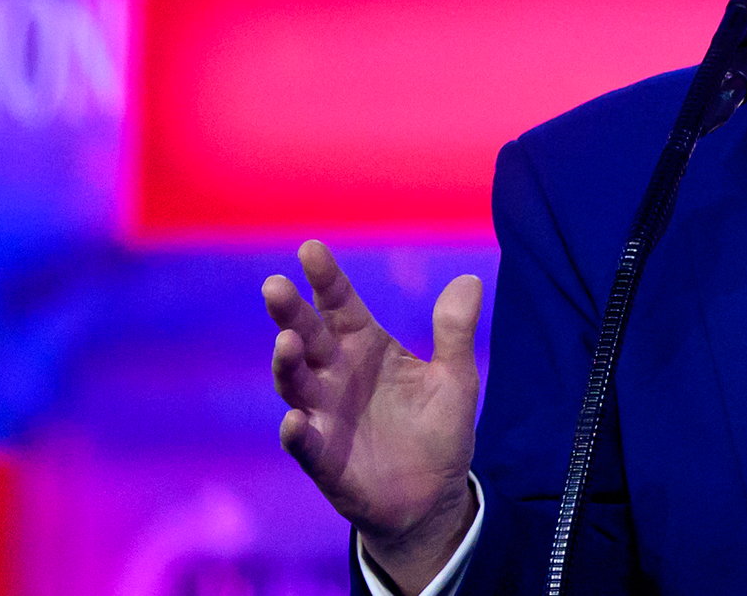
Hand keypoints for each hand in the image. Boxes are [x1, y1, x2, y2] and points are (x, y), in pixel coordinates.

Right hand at [264, 240, 482, 592]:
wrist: (433, 497)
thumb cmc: (438, 429)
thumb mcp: (456, 378)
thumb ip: (456, 332)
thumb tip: (471, 280)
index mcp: (366, 347)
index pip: (340, 304)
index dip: (325, 278)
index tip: (311, 249)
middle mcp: (336, 375)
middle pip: (307, 336)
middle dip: (291, 313)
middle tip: (276, 286)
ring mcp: (325, 415)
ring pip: (296, 384)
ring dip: (287, 364)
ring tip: (288, 343)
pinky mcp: (323, 458)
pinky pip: (304, 443)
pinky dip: (296, 432)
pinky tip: (294, 420)